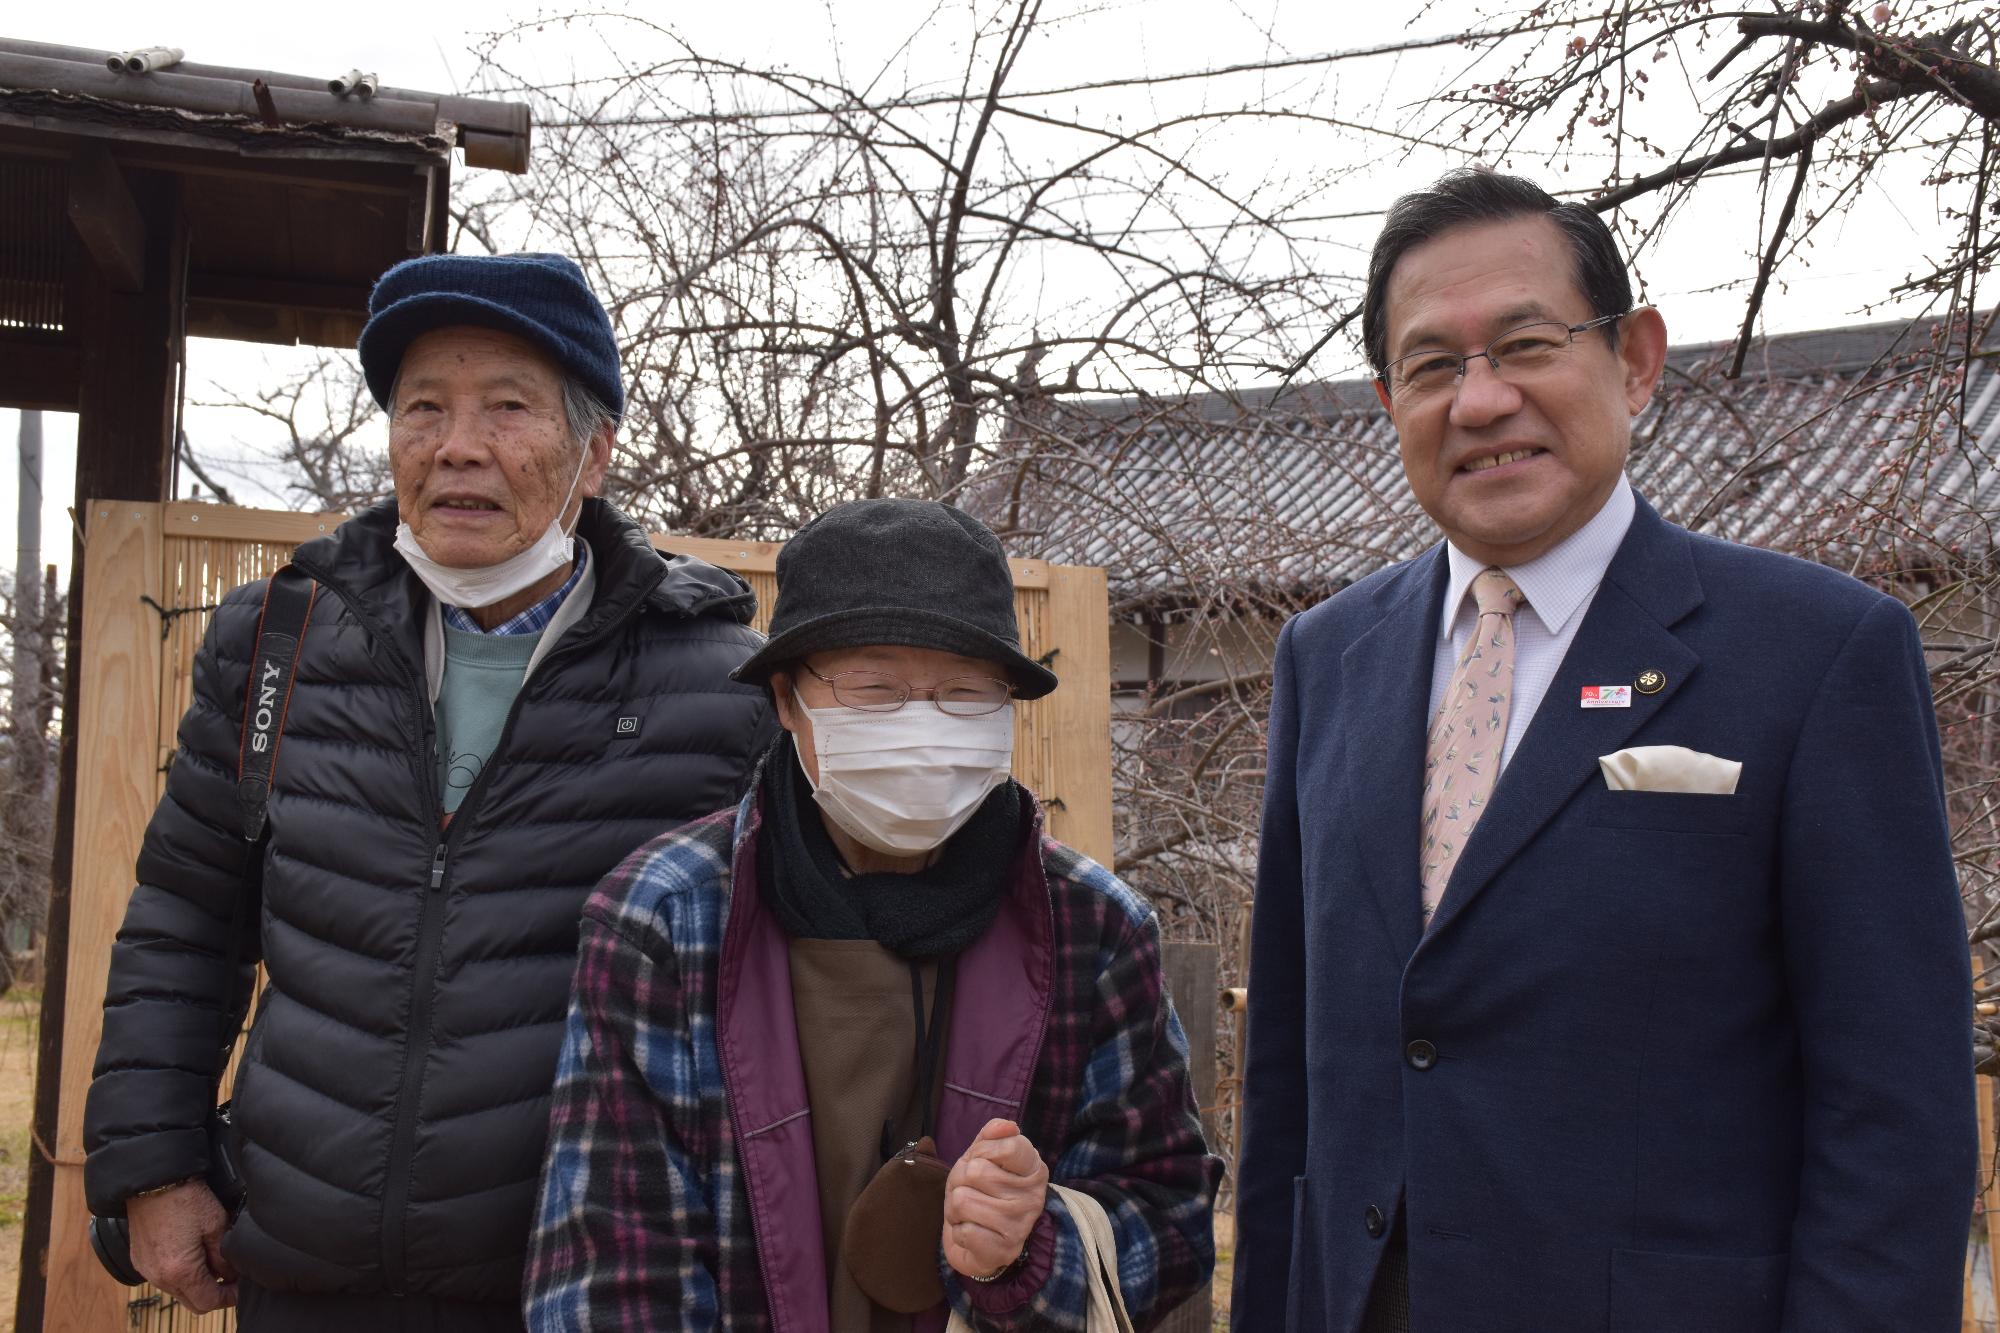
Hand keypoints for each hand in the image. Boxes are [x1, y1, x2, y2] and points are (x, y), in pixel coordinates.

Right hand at [126, 1180, 236, 1312]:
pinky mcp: (140, 1260)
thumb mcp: (217, 1226)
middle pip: (192, 1302)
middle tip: (232, 1278)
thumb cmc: (186, 1199)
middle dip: (214, 1294)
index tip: (242, 1287)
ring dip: (197, 1283)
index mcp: (180, 1271)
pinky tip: (193, 1254)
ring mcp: (146, 1270)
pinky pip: (164, 1278)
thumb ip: (225, 1257)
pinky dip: (181, 1274)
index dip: (230, 1297)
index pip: (209, 1302)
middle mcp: (159, 1277)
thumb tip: (231, 1275)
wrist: (154, 1180)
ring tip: (214, 1261)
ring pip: (178, 1291)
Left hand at [942, 1118, 1048, 1280]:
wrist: (980, 1239)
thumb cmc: (981, 1191)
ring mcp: (1020, 1226)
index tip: (981, 1160)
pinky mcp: (1004, 1252)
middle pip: (975, 1172)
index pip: (1010, 1145)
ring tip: (970, 1212)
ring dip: (955, 1208)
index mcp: (1034, 1169)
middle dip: (960, 1181)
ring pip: (962, 1201)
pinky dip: (958, 1231)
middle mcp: (1034, 1198)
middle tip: (971, 1191)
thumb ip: (991, 1136)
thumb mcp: (983, 1157)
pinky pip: (963, 1231)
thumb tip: (1006, 1126)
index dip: (982, 1150)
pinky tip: (972, 1231)